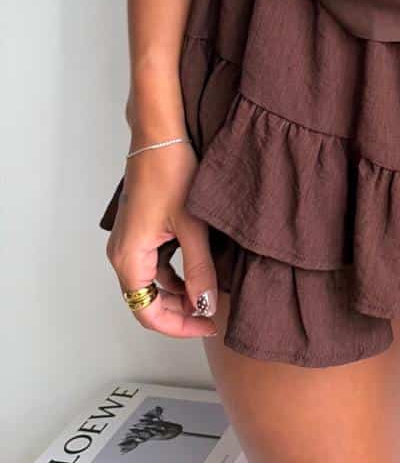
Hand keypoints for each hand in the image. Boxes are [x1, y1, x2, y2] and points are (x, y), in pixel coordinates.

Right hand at [106, 135, 219, 338]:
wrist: (159, 137)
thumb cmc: (170, 173)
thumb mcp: (192, 227)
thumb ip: (200, 270)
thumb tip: (206, 305)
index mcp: (129, 258)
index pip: (147, 312)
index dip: (178, 326)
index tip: (207, 324)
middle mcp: (123, 254)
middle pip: (148, 301)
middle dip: (180, 311)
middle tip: (213, 313)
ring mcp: (130, 242)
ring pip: (153, 283)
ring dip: (179, 292)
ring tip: (210, 294)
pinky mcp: (141, 231)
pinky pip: (155, 264)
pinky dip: (175, 274)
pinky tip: (198, 272)